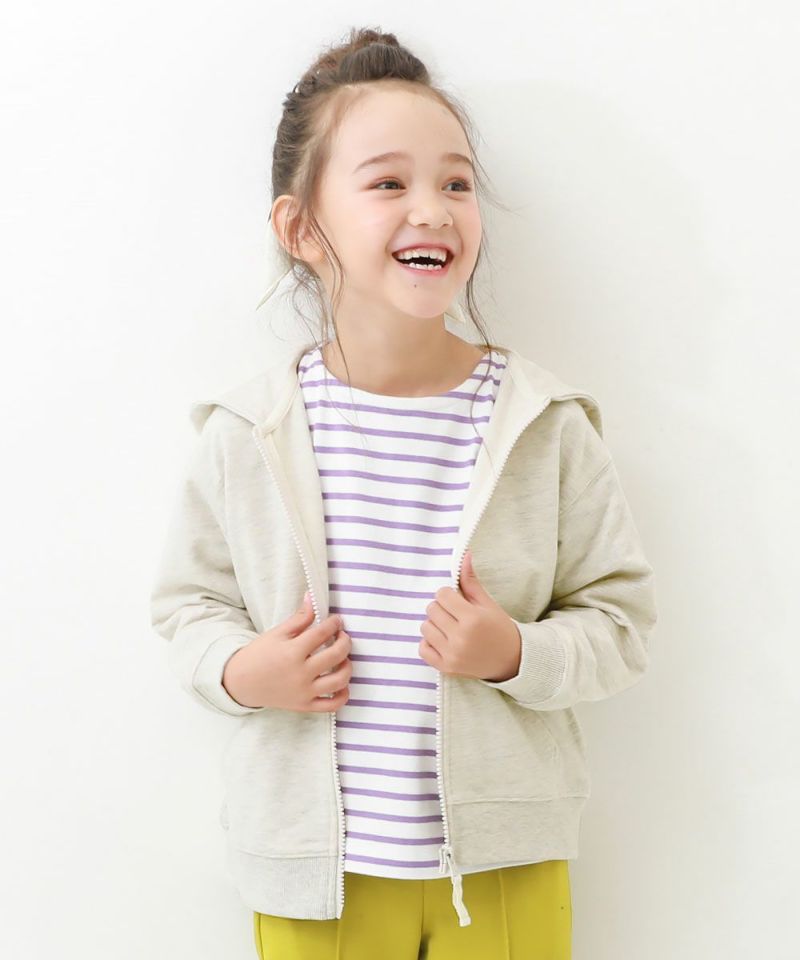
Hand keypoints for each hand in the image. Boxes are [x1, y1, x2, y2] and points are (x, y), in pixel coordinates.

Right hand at [222, 593, 352, 711]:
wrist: (241, 683)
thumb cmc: (259, 655)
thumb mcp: (277, 633)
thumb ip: (299, 617)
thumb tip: (312, 597)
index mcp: (292, 652)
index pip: (322, 633)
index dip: (334, 624)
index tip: (336, 620)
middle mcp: (300, 674)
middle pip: (336, 655)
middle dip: (345, 641)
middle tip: (342, 636)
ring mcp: (304, 693)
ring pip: (339, 681)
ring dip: (348, 666)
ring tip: (343, 658)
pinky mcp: (305, 706)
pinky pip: (332, 705)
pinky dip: (343, 695)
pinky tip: (342, 683)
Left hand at [418, 549, 521, 682]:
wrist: (512, 660)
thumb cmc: (500, 628)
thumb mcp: (488, 604)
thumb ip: (471, 581)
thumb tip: (464, 556)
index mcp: (472, 619)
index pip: (442, 594)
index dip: (449, 595)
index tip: (457, 601)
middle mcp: (460, 637)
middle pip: (431, 609)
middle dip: (442, 608)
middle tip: (455, 614)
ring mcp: (452, 654)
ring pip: (425, 627)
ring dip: (434, 624)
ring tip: (450, 627)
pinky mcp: (446, 667)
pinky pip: (422, 648)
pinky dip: (429, 643)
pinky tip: (443, 641)